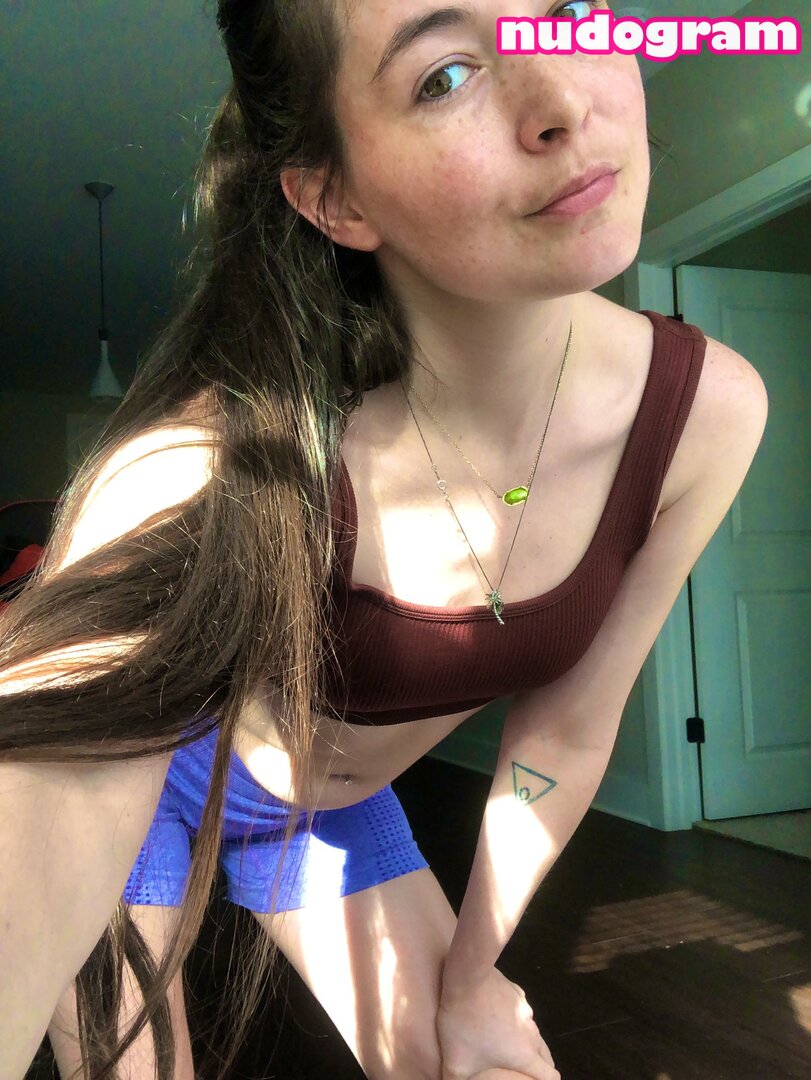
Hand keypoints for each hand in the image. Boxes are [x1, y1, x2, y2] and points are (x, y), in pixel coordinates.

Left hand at [436, 965, 559, 1079]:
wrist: (466, 978)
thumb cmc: (465, 1024)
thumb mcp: (456, 1062)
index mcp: (525, 1054)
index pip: (551, 1076)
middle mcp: (531, 1032)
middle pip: (545, 1055)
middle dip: (538, 1065)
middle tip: (520, 1071)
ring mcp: (525, 1009)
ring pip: (532, 1032)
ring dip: (524, 1041)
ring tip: (503, 1045)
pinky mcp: (516, 992)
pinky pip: (520, 1011)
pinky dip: (513, 1018)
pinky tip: (493, 1016)